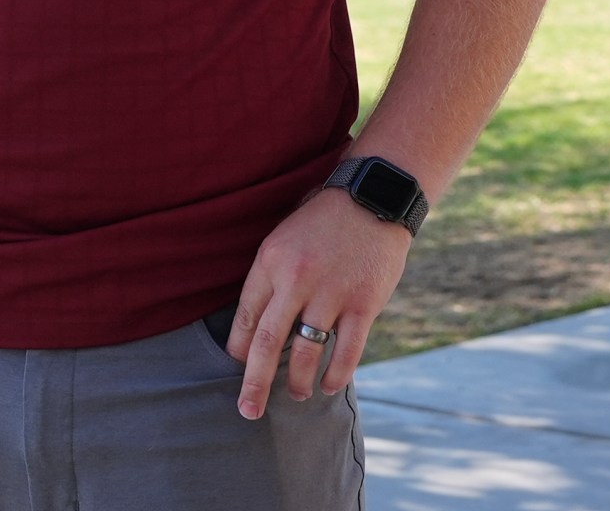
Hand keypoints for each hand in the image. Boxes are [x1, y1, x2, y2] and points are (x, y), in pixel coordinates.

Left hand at [225, 189, 412, 416]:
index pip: (244, 316)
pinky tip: (327, 387)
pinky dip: (335, 375)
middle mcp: (295, 280)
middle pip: (265, 343)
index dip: (238, 349)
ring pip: (305, 352)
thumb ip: (269, 281)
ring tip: (294, 394)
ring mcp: (330, 293)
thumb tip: (254, 327)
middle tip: (247, 410)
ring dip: (296, 381)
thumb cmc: (321, 224)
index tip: (238, 367)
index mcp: (269, 262)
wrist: (371, 198)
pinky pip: (346, 351)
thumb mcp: (283, 241)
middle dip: (254, 383)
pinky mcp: (363, 304)